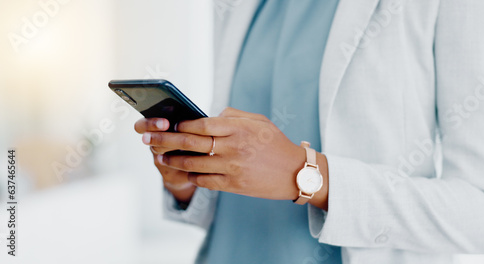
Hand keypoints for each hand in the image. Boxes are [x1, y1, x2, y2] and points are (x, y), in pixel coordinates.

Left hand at [139, 107, 328, 208]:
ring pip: (192, 163)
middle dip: (164, 139)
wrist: (295, 173)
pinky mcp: (233, 185)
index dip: (180, 124)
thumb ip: (232, 116)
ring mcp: (232, 168)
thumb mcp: (259, 121)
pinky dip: (190, 175)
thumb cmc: (275, 143)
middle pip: (190, 142)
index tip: (167, 123)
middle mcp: (232, 147)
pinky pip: (204, 180)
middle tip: (146, 138)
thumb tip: (207, 116)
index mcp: (238, 128)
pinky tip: (182, 170)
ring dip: (172, 159)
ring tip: (158, 156)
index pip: (200, 124)